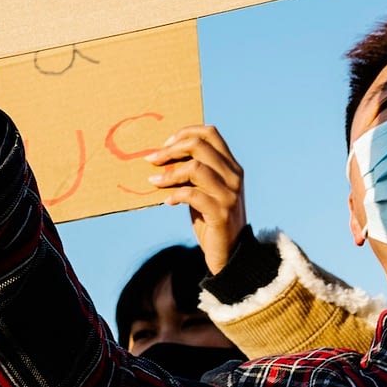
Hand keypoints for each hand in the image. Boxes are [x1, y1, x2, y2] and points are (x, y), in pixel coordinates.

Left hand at [146, 125, 246, 272]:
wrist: (230, 254)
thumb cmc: (210, 218)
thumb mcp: (205, 189)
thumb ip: (194, 171)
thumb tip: (160, 155)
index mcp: (231, 166)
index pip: (210, 133)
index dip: (185, 132)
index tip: (166, 143)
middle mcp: (234, 176)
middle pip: (199, 146)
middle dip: (170, 150)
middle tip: (152, 160)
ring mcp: (229, 195)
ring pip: (195, 168)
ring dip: (169, 173)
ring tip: (154, 182)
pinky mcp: (221, 213)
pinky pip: (192, 195)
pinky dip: (175, 195)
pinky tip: (168, 201)